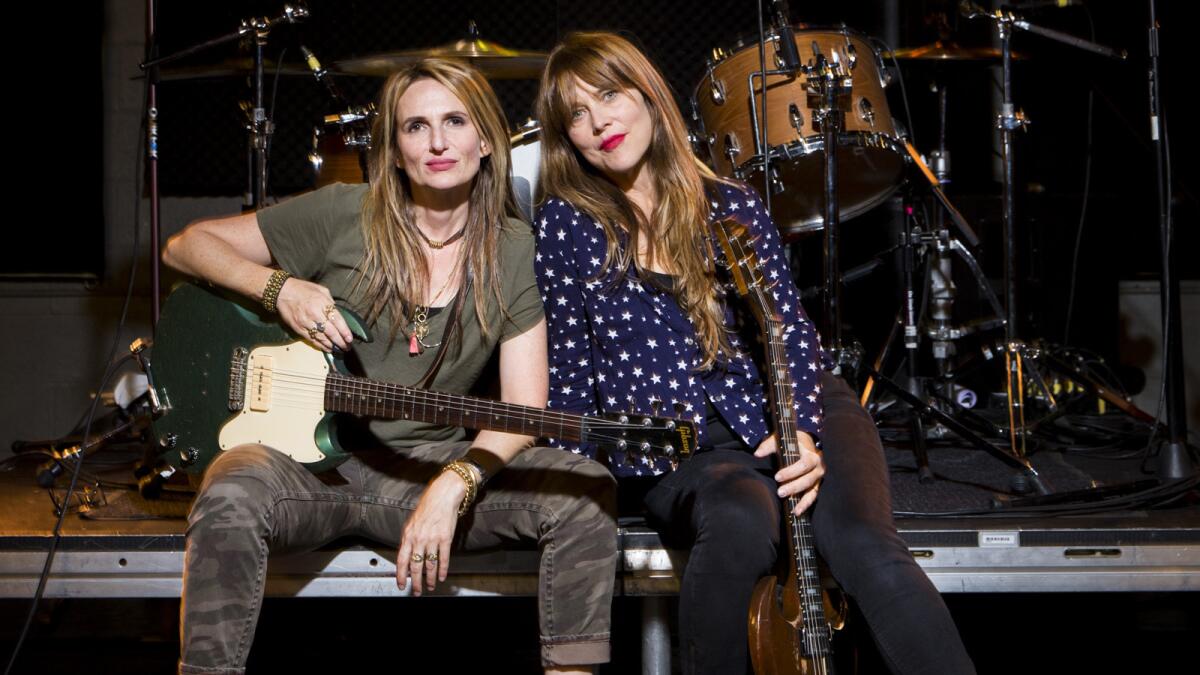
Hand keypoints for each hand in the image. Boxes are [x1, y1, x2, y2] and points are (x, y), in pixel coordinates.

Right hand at [274, 277, 353, 351]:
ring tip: (339, 349)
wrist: (282, 292)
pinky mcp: (298, 328)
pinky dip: (320, 345)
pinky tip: (327, 348)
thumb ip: (330, 302)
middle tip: (347, 347)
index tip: (350, 339)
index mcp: (322, 303)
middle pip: (331, 332)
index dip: (345, 331)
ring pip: (322, 338)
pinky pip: (311, 340)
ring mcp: (306, 322)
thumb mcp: (321, 290)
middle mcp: (315, 314)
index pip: (337, 320)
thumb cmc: (302, 289)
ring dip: (332, 345)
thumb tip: (337, 313)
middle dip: (340, 341)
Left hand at [395, 472, 466, 595]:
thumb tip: (406, 556)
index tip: (401, 584)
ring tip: (430, 586)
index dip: (400, 575)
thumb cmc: (427, 507)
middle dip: (415, 582)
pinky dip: (443, 569)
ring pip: (430, 565)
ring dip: (430, 578)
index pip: (402, 560)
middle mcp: (419, 539)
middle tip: (416, 591)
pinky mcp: (445, 538)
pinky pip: (443, 558)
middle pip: (416, 566)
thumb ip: (409, 540)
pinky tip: (442, 576)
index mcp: (408, 535)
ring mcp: (432, 539)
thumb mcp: (412, 523)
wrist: (443, 495)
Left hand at [753, 431, 823, 515]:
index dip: (791, 472)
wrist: (807, 443)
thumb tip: (757, 454)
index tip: (777, 477)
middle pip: (808, 479)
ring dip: (802, 500)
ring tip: (792, 509)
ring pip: (812, 490)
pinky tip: (797, 512)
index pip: (803, 464)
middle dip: (794, 487)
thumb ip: (769, 446)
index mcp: (811, 454)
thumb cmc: (793, 442)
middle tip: (780, 492)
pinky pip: (812, 496)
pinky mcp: (816, 485)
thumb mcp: (782, 439)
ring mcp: (818, 477)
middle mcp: (818, 467)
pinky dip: (805, 505)